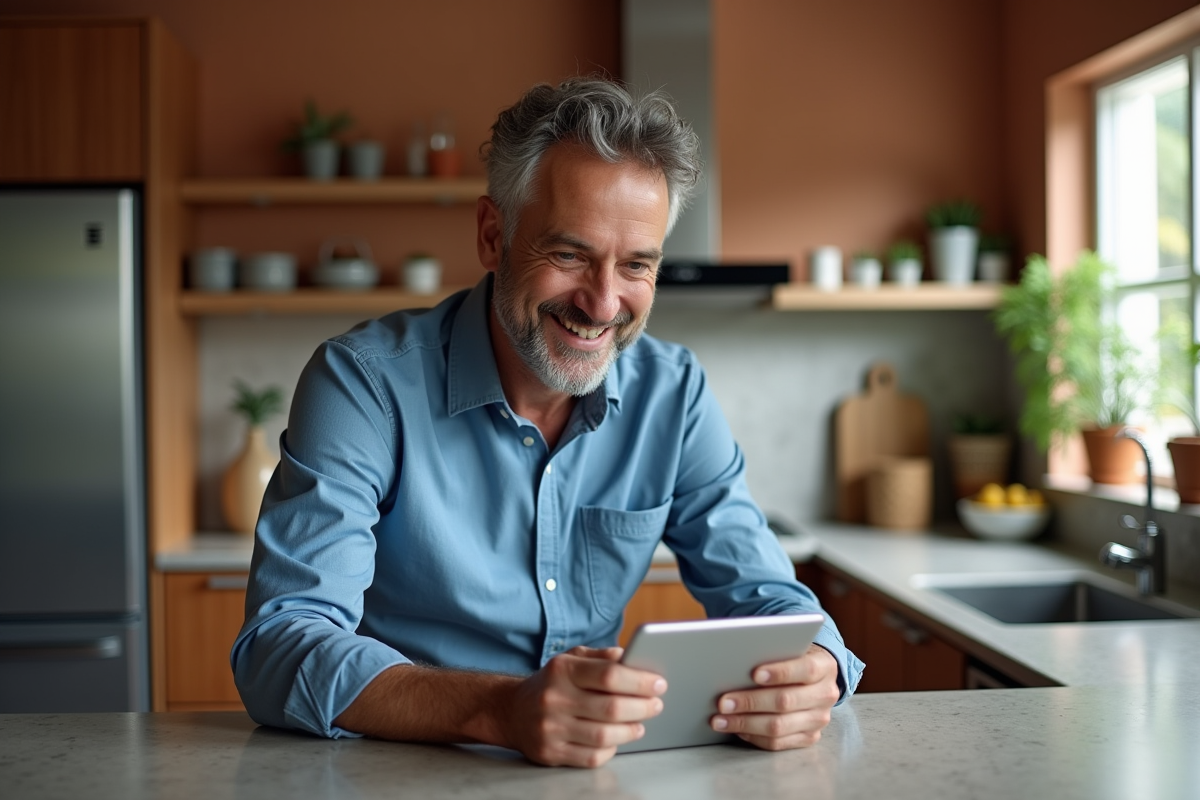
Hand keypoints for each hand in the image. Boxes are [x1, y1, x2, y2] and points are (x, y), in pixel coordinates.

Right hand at [502, 645, 666, 767]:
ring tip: (640, 724)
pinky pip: (591, 757)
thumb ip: (601, 657)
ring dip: (630, 731)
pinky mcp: (550, 753)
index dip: (640, 681)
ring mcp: (550, 729)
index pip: (609, 675)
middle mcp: (554, 699)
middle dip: (642, 708)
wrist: (511, 711)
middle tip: (656, 705)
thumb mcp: (570, 659)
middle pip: (611, 708)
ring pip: (604, 736)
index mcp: (562, 670)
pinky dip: (611, 749)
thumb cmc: (550, 683)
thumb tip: (630, 657)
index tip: (658, 684)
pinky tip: (617, 739)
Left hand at [710, 643, 839, 750]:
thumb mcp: (790, 647)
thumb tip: (735, 658)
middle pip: (786, 701)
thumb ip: (772, 650)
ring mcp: (818, 719)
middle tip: (723, 701)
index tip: (754, 673)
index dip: (780, 672)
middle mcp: (825, 694)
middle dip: (750, 702)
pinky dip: (752, 736)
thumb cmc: (793, 658)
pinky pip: (777, 743)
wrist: (815, 678)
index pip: (806, 670)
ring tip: (720, 719)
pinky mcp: (808, 737)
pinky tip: (735, 728)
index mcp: (825, 666)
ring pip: (778, 727)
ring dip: (744, 723)